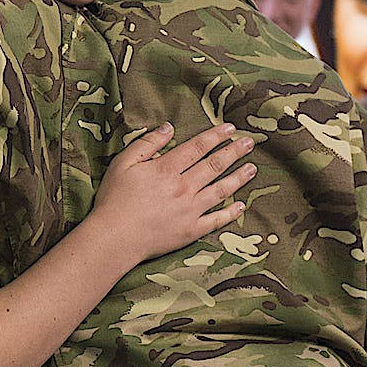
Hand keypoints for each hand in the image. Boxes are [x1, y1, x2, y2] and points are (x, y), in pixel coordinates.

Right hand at [89, 123, 255, 267]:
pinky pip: (215, 220)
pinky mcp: (191, 230)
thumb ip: (147, 144)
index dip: (215, 136)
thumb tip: (167, 128)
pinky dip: (230, 213)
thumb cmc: (114, 200)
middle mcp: (183, 188)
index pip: (197, 147)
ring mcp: (189, 210)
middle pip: (213, 165)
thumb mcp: (123, 163)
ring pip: (220, 190)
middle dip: (233, 152)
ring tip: (252, 168)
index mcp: (166, 169)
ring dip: (238, 178)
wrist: (114, 238)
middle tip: (249, 143)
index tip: (229, 128)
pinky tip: (240, 205)